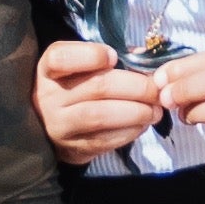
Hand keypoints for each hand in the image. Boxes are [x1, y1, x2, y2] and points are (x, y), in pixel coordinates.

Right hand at [34, 36, 163, 162]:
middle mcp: (48, 97)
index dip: (91, 55)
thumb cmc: (74, 86)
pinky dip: (131, 131)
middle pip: (97, 87)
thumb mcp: (80, 66)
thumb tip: (144, 57)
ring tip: (155, 109)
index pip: (60, 58)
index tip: (114, 57)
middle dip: (136, 86)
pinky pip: (106, 140)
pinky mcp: (74, 148)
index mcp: (48, 69)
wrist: (52, 126)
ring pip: (102, 116)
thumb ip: (109, 58)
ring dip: (137, 112)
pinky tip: (143, 123)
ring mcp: (59, 126)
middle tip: (156, 89)